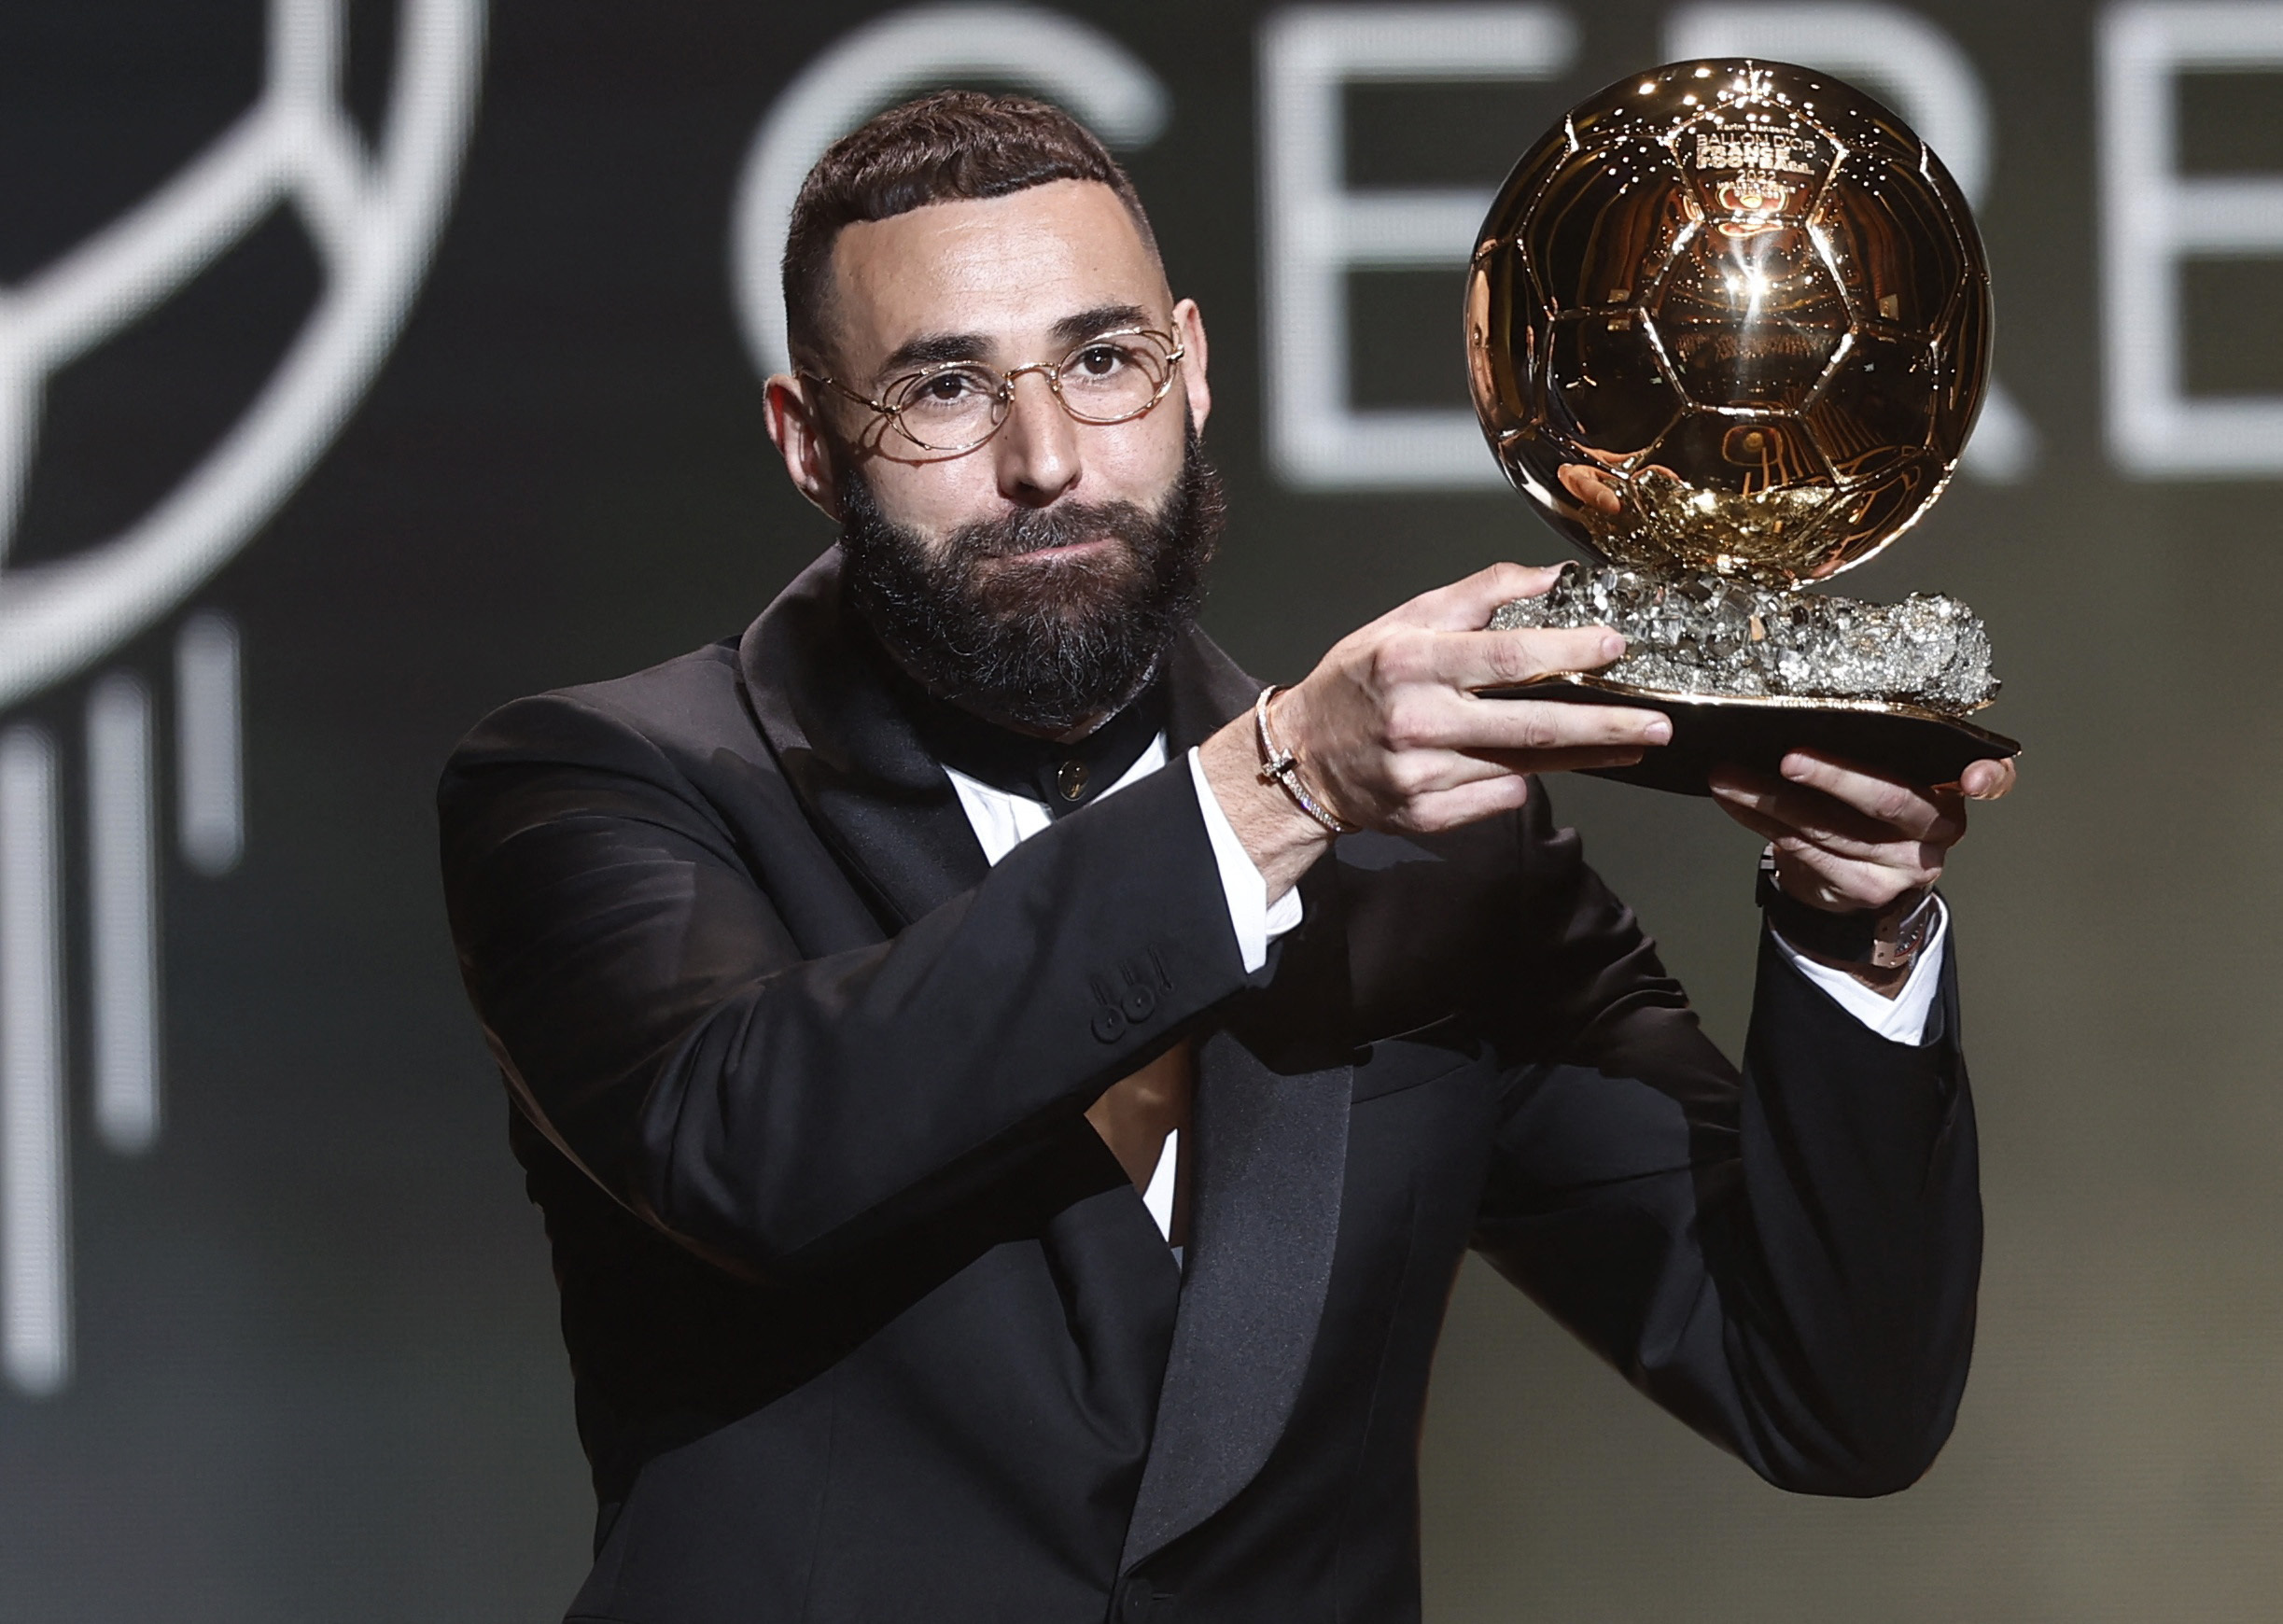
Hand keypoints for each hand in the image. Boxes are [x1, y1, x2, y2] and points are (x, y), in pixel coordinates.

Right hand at [1199, 563, 1673, 895]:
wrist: (1302, 760)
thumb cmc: (1357, 683)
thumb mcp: (1402, 621)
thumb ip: (1476, 597)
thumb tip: (1548, 579)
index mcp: (1412, 662)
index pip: (1504, 656)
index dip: (1566, 652)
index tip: (1615, 648)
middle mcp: (1418, 722)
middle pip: (1530, 724)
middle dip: (1603, 726)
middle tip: (1658, 724)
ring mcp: (1423, 775)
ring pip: (1524, 766)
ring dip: (1583, 754)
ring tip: (1629, 742)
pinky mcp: (1427, 816)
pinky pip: (1499, 798)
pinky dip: (1523, 780)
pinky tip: (1536, 766)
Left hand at [1707, 750, 2015, 914]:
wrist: (1859, 885)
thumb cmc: (1871, 812)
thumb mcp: (1892, 777)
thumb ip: (1881, 750)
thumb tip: (1808, 704)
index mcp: (1952, 788)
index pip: (1994, 779)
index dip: (1989, 776)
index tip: (1973, 778)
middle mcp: (1939, 829)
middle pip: (1890, 800)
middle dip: (1834, 776)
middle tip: (1788, 757)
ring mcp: (1904, 866)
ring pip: (1832, 828)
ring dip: (1771, 799)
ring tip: (1730, 775)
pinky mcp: (1864, 889)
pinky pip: (1804, 851)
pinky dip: (1761, 821)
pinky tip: (1734, 800)